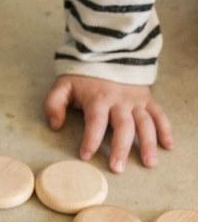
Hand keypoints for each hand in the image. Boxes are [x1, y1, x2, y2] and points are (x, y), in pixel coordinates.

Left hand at [44, 75, 172, 172]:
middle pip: (123, 126)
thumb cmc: (82, 76)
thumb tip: (55, 126)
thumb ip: (54, 104)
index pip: (95, 122)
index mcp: (98, 98)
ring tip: (149, 163)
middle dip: (121, 148)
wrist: (107, 53)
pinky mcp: (147, 100)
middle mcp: (120, 101)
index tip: (86, 155)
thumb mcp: (62, 86)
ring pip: (145, 123)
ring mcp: (136, 101)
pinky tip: (168, 146)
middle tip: (117, 168)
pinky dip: (165, 130)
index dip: (90, 139)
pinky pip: (159, 114)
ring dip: (148, 143)